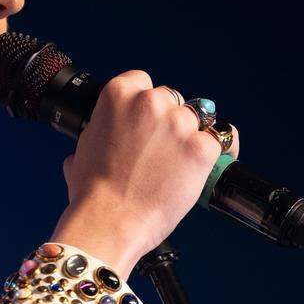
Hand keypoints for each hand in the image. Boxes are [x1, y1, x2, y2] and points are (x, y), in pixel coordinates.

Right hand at [49, 70, 239, 280]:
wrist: (109, 222)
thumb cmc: (92, 193)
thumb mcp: (83, 147)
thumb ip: (100, 131)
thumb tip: (101, 135)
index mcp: (118, 94)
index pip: (142, 81)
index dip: (144, 101)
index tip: (146, 119)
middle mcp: (150, 102)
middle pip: (172, 99)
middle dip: (167, 120)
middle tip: (159, 149)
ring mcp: (178, 124)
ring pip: (196, 118)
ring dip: (190, 135)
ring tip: (178, 162)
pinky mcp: (201, 148)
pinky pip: (221, 140)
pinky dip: (215, 153)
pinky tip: (208, 163)